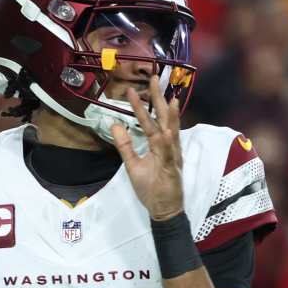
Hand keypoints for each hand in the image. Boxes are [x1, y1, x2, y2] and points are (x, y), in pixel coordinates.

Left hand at [111, 76, 183, 220]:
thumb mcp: (132, 164)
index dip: (142, 105)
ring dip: (170, 117)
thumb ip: (124, 145)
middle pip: (163, 119)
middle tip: (154, 78)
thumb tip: (115, 124)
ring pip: (171, 133)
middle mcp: (167, 146)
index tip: (133, 88)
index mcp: (158, 144)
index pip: (149, 120)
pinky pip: (170, 155)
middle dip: (159, 99)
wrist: (163, 209)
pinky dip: (168, 143)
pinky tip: (166, 133)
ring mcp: (172, 157)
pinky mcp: (172, 170)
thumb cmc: (151, 187)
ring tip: (169, 100)